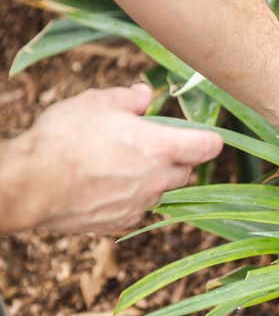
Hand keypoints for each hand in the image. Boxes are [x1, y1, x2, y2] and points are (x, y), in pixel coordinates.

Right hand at [0, 84, 222, 233]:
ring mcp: (142, 204)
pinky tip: (105, 185)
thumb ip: (129, 99)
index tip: (202, 135)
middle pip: (186, 172)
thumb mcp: (96, 102)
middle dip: (176, 159)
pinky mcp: (122, 221)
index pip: (209, 146)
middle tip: (149, 145)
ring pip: (160, 191)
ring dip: (151, 179)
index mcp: (162, 147)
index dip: (209, 139)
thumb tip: (145, 94)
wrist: (32, 183)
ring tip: (118, 164)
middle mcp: (159, 179)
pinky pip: (137, 208)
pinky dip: (129, 197)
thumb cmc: (66, 137)